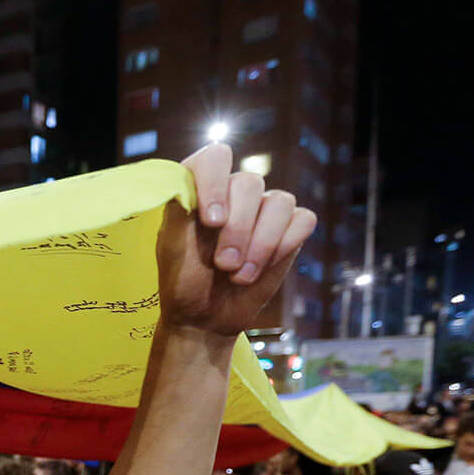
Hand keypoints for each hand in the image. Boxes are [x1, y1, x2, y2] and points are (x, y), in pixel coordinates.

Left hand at [159, 143, 317, 336]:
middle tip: (223, 264)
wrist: (205, 317)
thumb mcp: (171, 247)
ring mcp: (264, 208)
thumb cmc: (183, 280)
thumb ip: (178, 209)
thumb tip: (185, 181)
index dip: (216, 184)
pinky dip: (283, 246)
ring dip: (261, 244)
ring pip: (279, 202)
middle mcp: (234, 192)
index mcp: (201, 187)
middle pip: (249, 183)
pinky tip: (260, 269)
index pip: (215, 157)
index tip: (212, 222)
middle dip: (238, 229)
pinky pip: (302, 220)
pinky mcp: (289, 228)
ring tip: (239, 275)